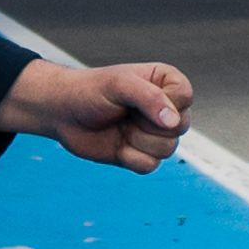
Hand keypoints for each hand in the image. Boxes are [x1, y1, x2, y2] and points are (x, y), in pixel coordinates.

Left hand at [0, 59, 191, 172]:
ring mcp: (153, 134)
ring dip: (137, 141)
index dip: (165, 103)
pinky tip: (117, 146)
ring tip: (119, 127)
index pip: (185, 96)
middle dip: (148, 124)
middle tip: (124, 113)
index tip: (137, 97)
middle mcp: (164, 109)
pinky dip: (131, 158)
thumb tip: (173, 122)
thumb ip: (150, 98)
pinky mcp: (141, 155)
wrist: (62, 113)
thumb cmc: (90, 91)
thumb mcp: (118, 85)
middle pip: (180, 127)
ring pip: (167, 150)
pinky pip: (151, 166)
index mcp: (165, 83)